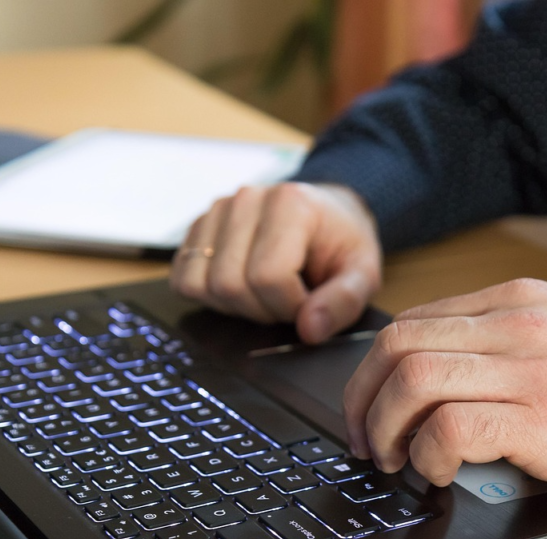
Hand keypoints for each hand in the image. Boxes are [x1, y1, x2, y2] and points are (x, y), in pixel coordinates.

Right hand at [170, 182, 381, 343]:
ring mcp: (217, 211)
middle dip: (263, 310)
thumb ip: (344, 302)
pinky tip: (242, 287)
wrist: (328, 214)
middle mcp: (246, 200)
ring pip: (204, 285)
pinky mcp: (197, 228)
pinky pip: (184, 279)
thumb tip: (309, 330)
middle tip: (289, 300)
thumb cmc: (342, 244)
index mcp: (290, 204)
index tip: (309, 303)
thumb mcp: (363, 273)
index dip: (289, 307)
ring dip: (237, 306)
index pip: (268, 277)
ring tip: (268, 293)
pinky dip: (210, 296)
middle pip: (231, 284)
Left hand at [344, 279, 546, 497]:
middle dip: (363, 399)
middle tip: (366, 441)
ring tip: (396, 461)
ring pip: (414, 379)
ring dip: (386, 428)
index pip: (413, 321)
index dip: (373, 370)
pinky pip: (452, 427)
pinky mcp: (545, 418)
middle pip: (399, 344)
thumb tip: (439, 378)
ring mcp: (531, 367)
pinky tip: (440, 473)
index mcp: (519, 301)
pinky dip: (429, 454)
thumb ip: (505, 341)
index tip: (368, 407)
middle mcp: (518, 323)